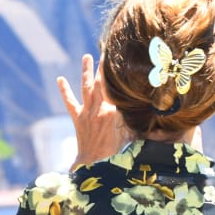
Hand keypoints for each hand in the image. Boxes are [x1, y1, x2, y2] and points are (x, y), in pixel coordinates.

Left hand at [57, 54, 127, 169]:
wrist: (94, 163)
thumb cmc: (115, 152)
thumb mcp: (130, 135)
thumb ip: (138, 122)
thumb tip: (154, 115)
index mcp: (112, 112)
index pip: (113, 88)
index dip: (114, 74)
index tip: (118, 60)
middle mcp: (98, 109)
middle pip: (100, 83)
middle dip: (102, 67)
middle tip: (104, 51)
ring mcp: (86, 112)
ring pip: (86, 87)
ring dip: (86, 71)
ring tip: (86, 56)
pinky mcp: (77, 118)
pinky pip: (70, 102)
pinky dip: (65, 90)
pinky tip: (60, 79)